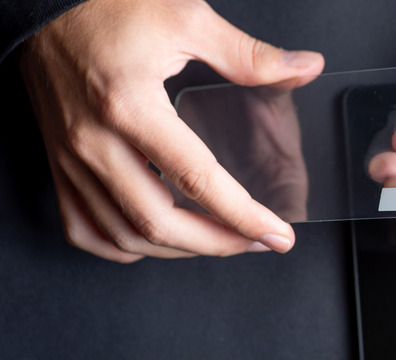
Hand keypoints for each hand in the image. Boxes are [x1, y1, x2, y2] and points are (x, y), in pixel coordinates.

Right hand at [19, 0, 323, 261]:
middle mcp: (95, 143)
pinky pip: (85, 229)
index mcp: (130, 107)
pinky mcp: (59, 165)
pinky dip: (124, 247)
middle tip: (257, 242)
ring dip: (179, 250)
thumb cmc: (108, 6)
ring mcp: (72, 160)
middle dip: (218, 244)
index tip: (277, 234)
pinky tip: (155, 242)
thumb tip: (303, 68)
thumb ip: (249, 56)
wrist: (43, 5)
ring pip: (124, 236)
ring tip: (220, 242)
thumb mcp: (187, 19)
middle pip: (160, 224)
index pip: (197, 180)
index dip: (244, 216)